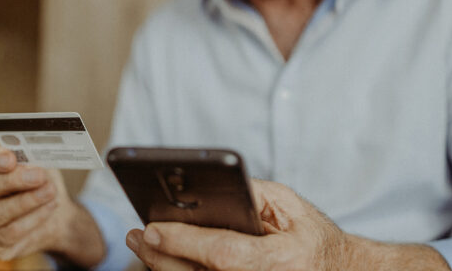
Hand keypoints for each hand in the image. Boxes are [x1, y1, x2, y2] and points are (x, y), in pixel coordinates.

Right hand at [0, 144, 103, 265]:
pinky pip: (9, 233)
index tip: (11, 158)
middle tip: (38, 175)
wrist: (49, 216)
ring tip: (49, 191)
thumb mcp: (33, 166)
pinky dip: (33, 218)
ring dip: (26, 201)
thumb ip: (28, 161)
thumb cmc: (35, 183)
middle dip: (12, 180)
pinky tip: (49, 207)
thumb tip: (34, 162)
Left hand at [126, 179, 449, 269]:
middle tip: (138, 235)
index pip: (223, 254)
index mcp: (282, 260)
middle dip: (162, 256)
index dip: (184, 242)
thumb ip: (252, 196)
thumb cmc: (313, 238)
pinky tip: (167, 260)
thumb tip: (208, 188)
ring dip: (164, 267)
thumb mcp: (290, 206)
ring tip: (145, 246)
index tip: (152, 228)